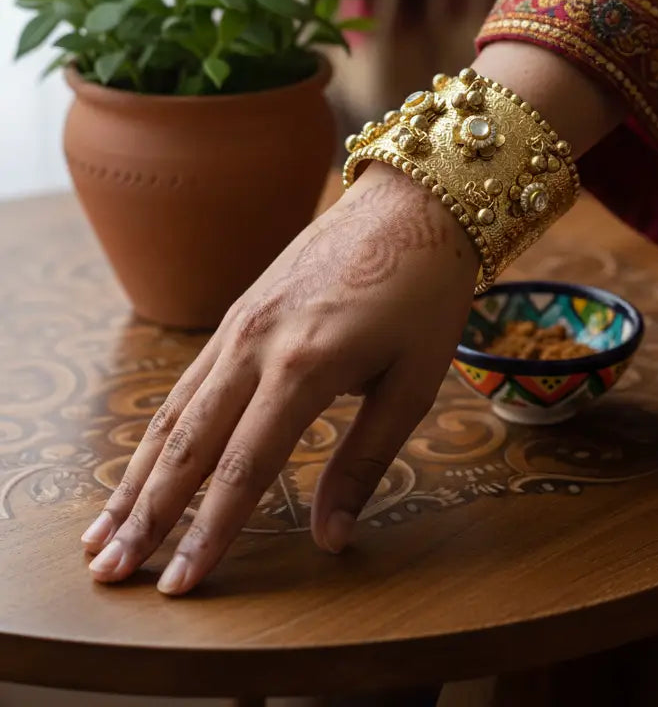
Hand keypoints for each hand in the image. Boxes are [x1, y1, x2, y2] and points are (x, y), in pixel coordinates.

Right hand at [80, 164, 476, 594]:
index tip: (181, 584)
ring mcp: (239, 324)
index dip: (209, 532)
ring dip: (136, 475)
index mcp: (304, 365)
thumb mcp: (413, 382)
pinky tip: (144, 461)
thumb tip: (331, 539)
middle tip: (108, 572)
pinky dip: (158, 429)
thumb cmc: (424, 293)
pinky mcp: (237, 312)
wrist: (410, 203)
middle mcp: (255, 344)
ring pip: (173, 412)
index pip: (242, 468)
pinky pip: (188, 381)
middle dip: (146, 515)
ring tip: (102, 530)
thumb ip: (365, 461)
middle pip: (187, 444)